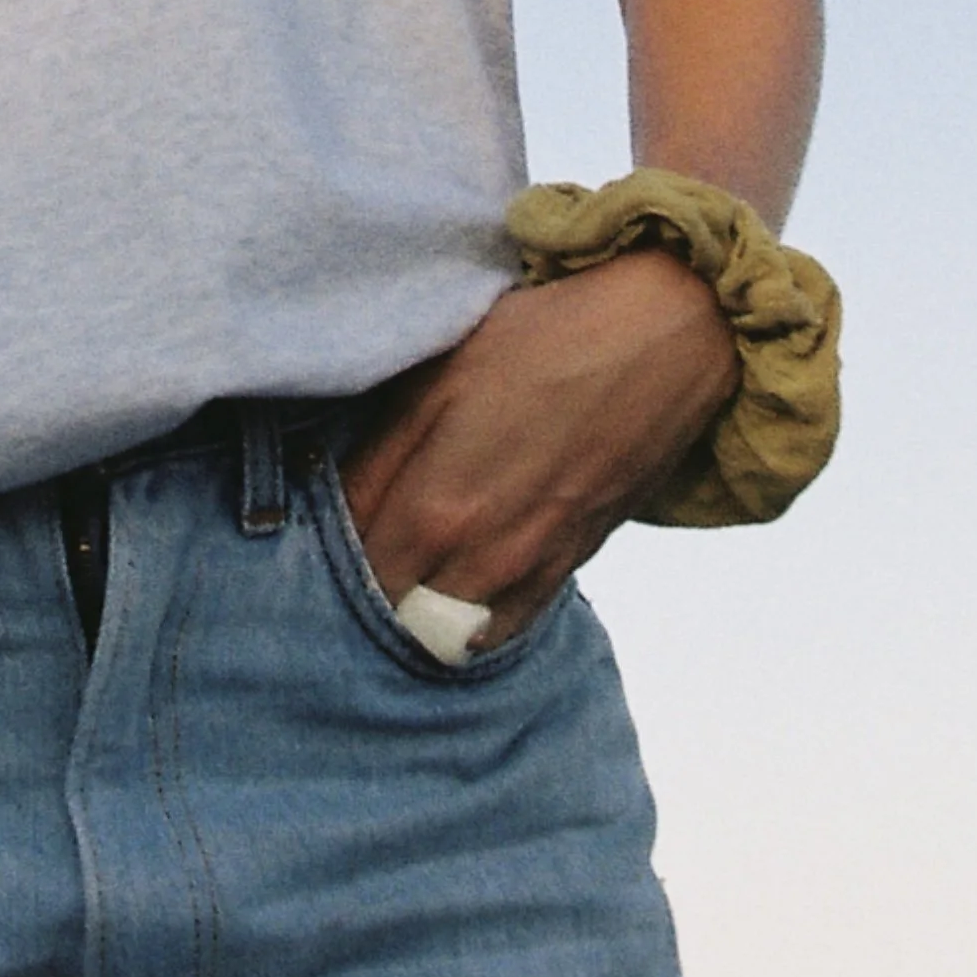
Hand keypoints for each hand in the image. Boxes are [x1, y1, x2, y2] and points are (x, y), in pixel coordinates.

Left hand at [340, 255, 737, 647]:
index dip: (328, 553)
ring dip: (418, 613)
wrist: (663, 344)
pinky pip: (505, 625)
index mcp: (436, 508)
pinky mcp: (572, 566)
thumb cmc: (541, 340)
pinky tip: (456, 580)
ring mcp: (533, 572)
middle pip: (398, 618)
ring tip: (401, 568)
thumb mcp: (438, 375)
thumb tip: (336, 503)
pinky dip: (472, 618)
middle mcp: (483, 560)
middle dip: (369, 592)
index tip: (313, 528)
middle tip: (353, 549)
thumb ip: (381, 454)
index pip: (356, 572)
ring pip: (451, 636)